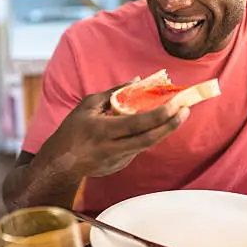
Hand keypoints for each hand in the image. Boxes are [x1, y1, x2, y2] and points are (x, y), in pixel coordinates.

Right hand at [48, 80, 189, 177]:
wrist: (60, 165)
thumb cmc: (72, 130)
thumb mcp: (88, 106)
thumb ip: (115, 93)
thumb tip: (138, 81)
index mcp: (102, 130)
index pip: (137, 124)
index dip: (159, 116)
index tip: (176, 105)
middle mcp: (112, 148)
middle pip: (150, 139)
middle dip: (172, 125)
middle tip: (186, 110)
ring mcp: (118, 160)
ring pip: (148, 144)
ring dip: (165, 129)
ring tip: (178, 114)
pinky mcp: (121, 166)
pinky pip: (139, 147)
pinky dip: (149, 135)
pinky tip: (155, 125)